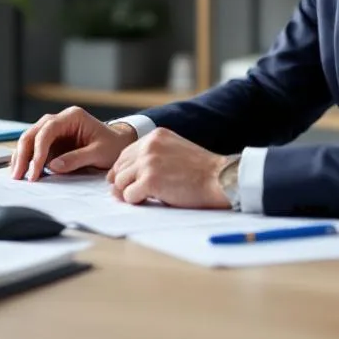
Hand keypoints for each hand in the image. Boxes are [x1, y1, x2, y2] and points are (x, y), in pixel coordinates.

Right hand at [10, 106, 137, 180]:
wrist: (118, 144)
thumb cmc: (112, 145)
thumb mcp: (99, 153)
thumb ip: (77, 158)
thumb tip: (53, 166)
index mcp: (72, 117)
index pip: (48, 130)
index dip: (39, 150)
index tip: (35, 169)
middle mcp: (60, 120)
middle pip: (33, 133)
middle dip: (24, 154)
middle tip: (18, 175)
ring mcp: (54, 130)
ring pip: (29, 139)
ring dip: (21, 157)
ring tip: (16, 176)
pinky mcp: (52, 142)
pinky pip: (34, 148)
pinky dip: (26, 159)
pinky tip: (21, 171)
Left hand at [106, 128, 230, 208]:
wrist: (220, 178)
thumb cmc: (201, 171)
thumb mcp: (175, 151)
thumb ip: (153, 156)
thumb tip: (125, 176)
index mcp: (155, 136)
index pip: (125, 154)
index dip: (123, 171)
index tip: (128, 183)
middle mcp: (149, 146)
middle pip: (119, 168)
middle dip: (123, 184)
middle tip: (134, 194)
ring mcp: (148, 162)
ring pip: (120, 183)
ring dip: (130, 193)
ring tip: (146, 197)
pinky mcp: (150, 180)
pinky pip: (129, 196)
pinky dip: (137, 202)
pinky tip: (151, 201)